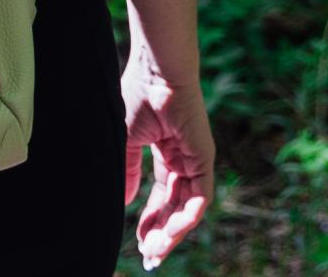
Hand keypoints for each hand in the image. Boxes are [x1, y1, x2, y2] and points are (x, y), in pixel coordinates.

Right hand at [121, 47, 213, 269]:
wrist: (155, 72)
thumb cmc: (138, 95)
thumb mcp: (126, 142)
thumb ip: (127, 171)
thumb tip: (122, 202)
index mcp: (166, 154)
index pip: (161, 197)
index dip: (150, 221)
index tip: (137, 242)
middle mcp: (183, 160)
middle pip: (175, 207)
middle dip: (161, 233)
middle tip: (148, 256)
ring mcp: (195, 160)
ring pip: (188, 207)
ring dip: (173, 231)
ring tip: (155, 249)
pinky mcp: (204, 157)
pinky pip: (200, 196)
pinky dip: (187, 216)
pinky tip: (171, 231)